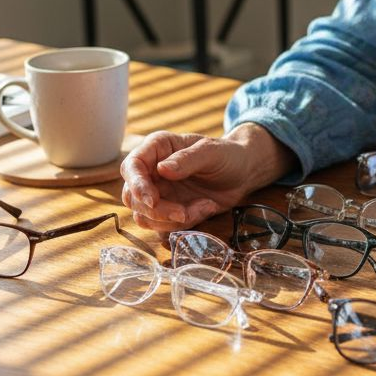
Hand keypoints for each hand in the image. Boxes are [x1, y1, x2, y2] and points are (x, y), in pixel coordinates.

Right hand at [119, 124, 291, 236]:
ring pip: (145, 216)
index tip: (153, 200)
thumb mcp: (212, 152)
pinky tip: (205, 209)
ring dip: (173, 220)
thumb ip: (188, 159)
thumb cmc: (227, 155)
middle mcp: (151, 172)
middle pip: (133, 197)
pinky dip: (183, 225)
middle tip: (185, 212)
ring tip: (205, 206)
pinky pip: (162, 227)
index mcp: (157, 148)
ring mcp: (158, 193)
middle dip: (158, 210)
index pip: (131, 166)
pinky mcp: (167, 211)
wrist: (243, 173)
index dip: (137, 185)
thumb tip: (162, 169)